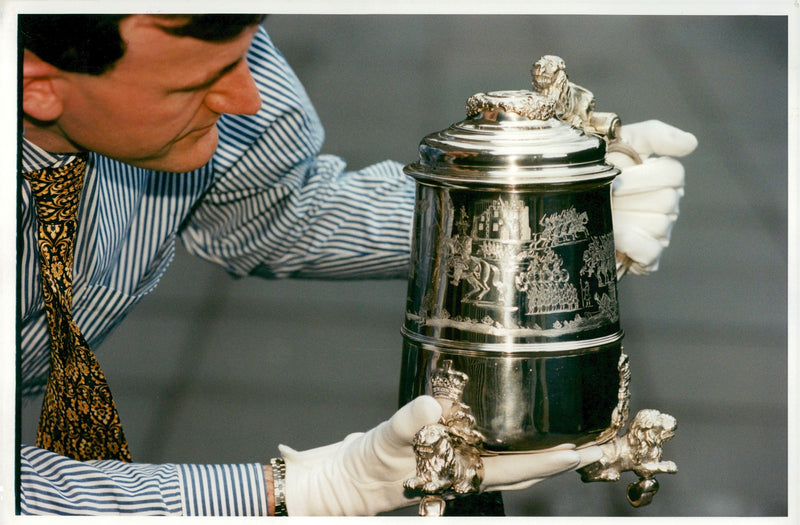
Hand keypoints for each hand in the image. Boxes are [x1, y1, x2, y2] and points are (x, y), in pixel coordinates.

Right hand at [279, 396, 601, 515]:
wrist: (347, 479)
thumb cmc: (366, 466)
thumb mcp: (383, 441)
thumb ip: (407, 424)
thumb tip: (432, 408)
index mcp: (460, 473)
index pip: (516, 468)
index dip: (549, 460)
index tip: (581, 449)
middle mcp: (467, 471)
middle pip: (524, 470)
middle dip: (557, 459)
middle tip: (591, 441)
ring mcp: (459, 465)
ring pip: (511, 462)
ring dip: (539, 452)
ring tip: (565, 433)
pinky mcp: (447, 454)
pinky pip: (490, 449)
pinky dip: (510, 440)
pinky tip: (513, 425)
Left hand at [609, 120, 697, 274]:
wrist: (566, 204)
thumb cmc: (597, 169)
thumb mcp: (621, 142)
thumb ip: (655, 135)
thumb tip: (691, 143)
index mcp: (665, 177)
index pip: (674, 174)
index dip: (642, 176)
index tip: (617, 178)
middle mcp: (667, 205)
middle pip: (666, 200)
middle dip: (629, 197)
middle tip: (607, 196)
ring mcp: (659, 232)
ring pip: (657, 224)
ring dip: (625, 218)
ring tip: (606, 213)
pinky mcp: (647, 257)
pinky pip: (650, 251)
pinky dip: (631, 243)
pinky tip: (615, 235)